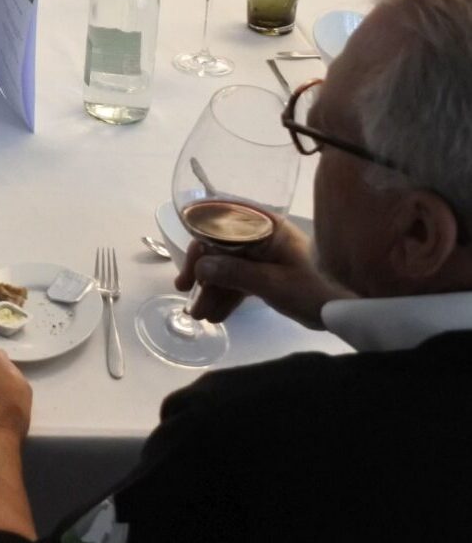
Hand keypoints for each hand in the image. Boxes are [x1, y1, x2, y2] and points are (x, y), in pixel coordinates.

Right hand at [176, 218, 344, 329]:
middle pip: (221, 249)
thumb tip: (200, 268)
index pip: (220, 226)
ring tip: (201, 316)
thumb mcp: (273, 283)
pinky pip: (242, 280)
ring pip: (230, 267)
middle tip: (188, 297)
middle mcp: (261, 235)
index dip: (199, 247)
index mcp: (264, 225)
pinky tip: (218, 315)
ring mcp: (266, 254)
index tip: (188, 273)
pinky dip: (230, 296)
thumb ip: (235, 273)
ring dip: (214, 290)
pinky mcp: (271, 273)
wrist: (354, 308)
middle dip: (204, 275)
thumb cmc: (317, 288)